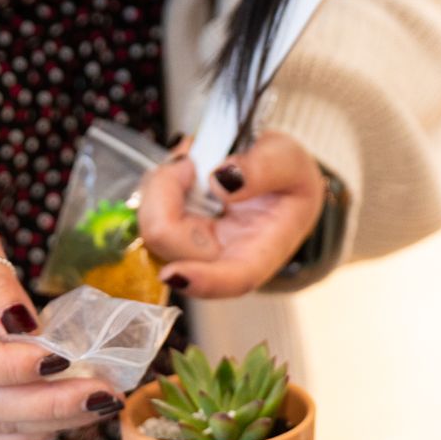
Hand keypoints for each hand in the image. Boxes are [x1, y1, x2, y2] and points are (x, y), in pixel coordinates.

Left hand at [136, 130, 325, 296]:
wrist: (276, 172)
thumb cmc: (290, 177)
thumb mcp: (291, 161)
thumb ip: (265, 168)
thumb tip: (222, 181)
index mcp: (261, 251)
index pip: (234, 279)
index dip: (204, 281)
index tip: (174, 273)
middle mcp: (222, 256)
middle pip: (172, 245)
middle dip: (166, 191)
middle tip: (190, 159)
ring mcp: (194, 245)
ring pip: (152, 224)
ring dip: (161, 182)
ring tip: (193, 158)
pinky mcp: (175, 230)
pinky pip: (149, 209)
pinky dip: (159, 181)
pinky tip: (185, 167)